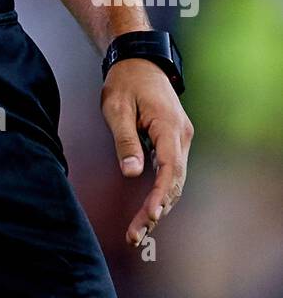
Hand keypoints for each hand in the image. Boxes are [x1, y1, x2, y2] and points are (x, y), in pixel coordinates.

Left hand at [100, 57, 193, 246]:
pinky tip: (149, 210)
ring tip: (139, 231)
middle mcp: (181, 135)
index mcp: (168, 125)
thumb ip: (125, 140)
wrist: (138, 61)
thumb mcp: (117, 108)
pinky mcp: (175, 140)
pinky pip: (172, 171)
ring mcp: (181, 138)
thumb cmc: (125, 82)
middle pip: (175, 180)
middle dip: (157, 210)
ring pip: (175, 179)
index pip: (170, 168)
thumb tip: (131, 173)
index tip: (151, 216)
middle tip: (135, 236)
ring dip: (160, 205)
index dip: (161, 195)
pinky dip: (162, 192)